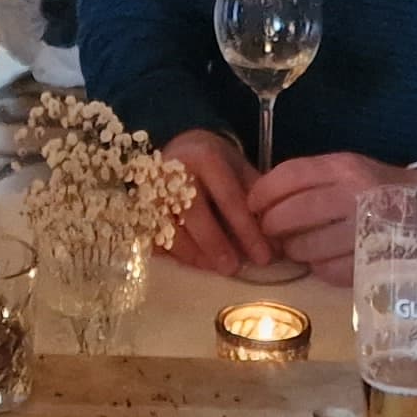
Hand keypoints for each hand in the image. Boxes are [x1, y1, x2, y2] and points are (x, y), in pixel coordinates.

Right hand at [162, 129, 271, 272]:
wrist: (178, 147)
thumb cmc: (215, 163)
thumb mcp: (239, 168)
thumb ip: (256, 198)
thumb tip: (277, 241)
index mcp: (204, 156)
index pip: (229, 198)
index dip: (248, 230)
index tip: (264, 257)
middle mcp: (173, 171)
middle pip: (195, 214)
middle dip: (218, 245)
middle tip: (235, 268)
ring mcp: (151, 191)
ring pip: (171, 229)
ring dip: (196, 254)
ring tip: (216, 268)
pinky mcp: (139, 210)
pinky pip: (154, 238)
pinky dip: (175, 254)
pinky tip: (195, 263)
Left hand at [246, 154, 416, 283]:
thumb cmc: (374, 188)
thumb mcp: (345, 168)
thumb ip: (307, 180)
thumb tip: (259, 203)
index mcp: (344, 167)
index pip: (289, 176)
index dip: (263, 192)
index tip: (251, 205)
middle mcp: (354, 196)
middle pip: (292, 213)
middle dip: (271, 226)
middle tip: (270, 232)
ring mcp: (363, 231)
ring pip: (306, 247)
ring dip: (293, 250)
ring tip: (297, 247)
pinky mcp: (370, 263)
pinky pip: (327, 271)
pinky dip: (318, 268)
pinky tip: (323, 258)